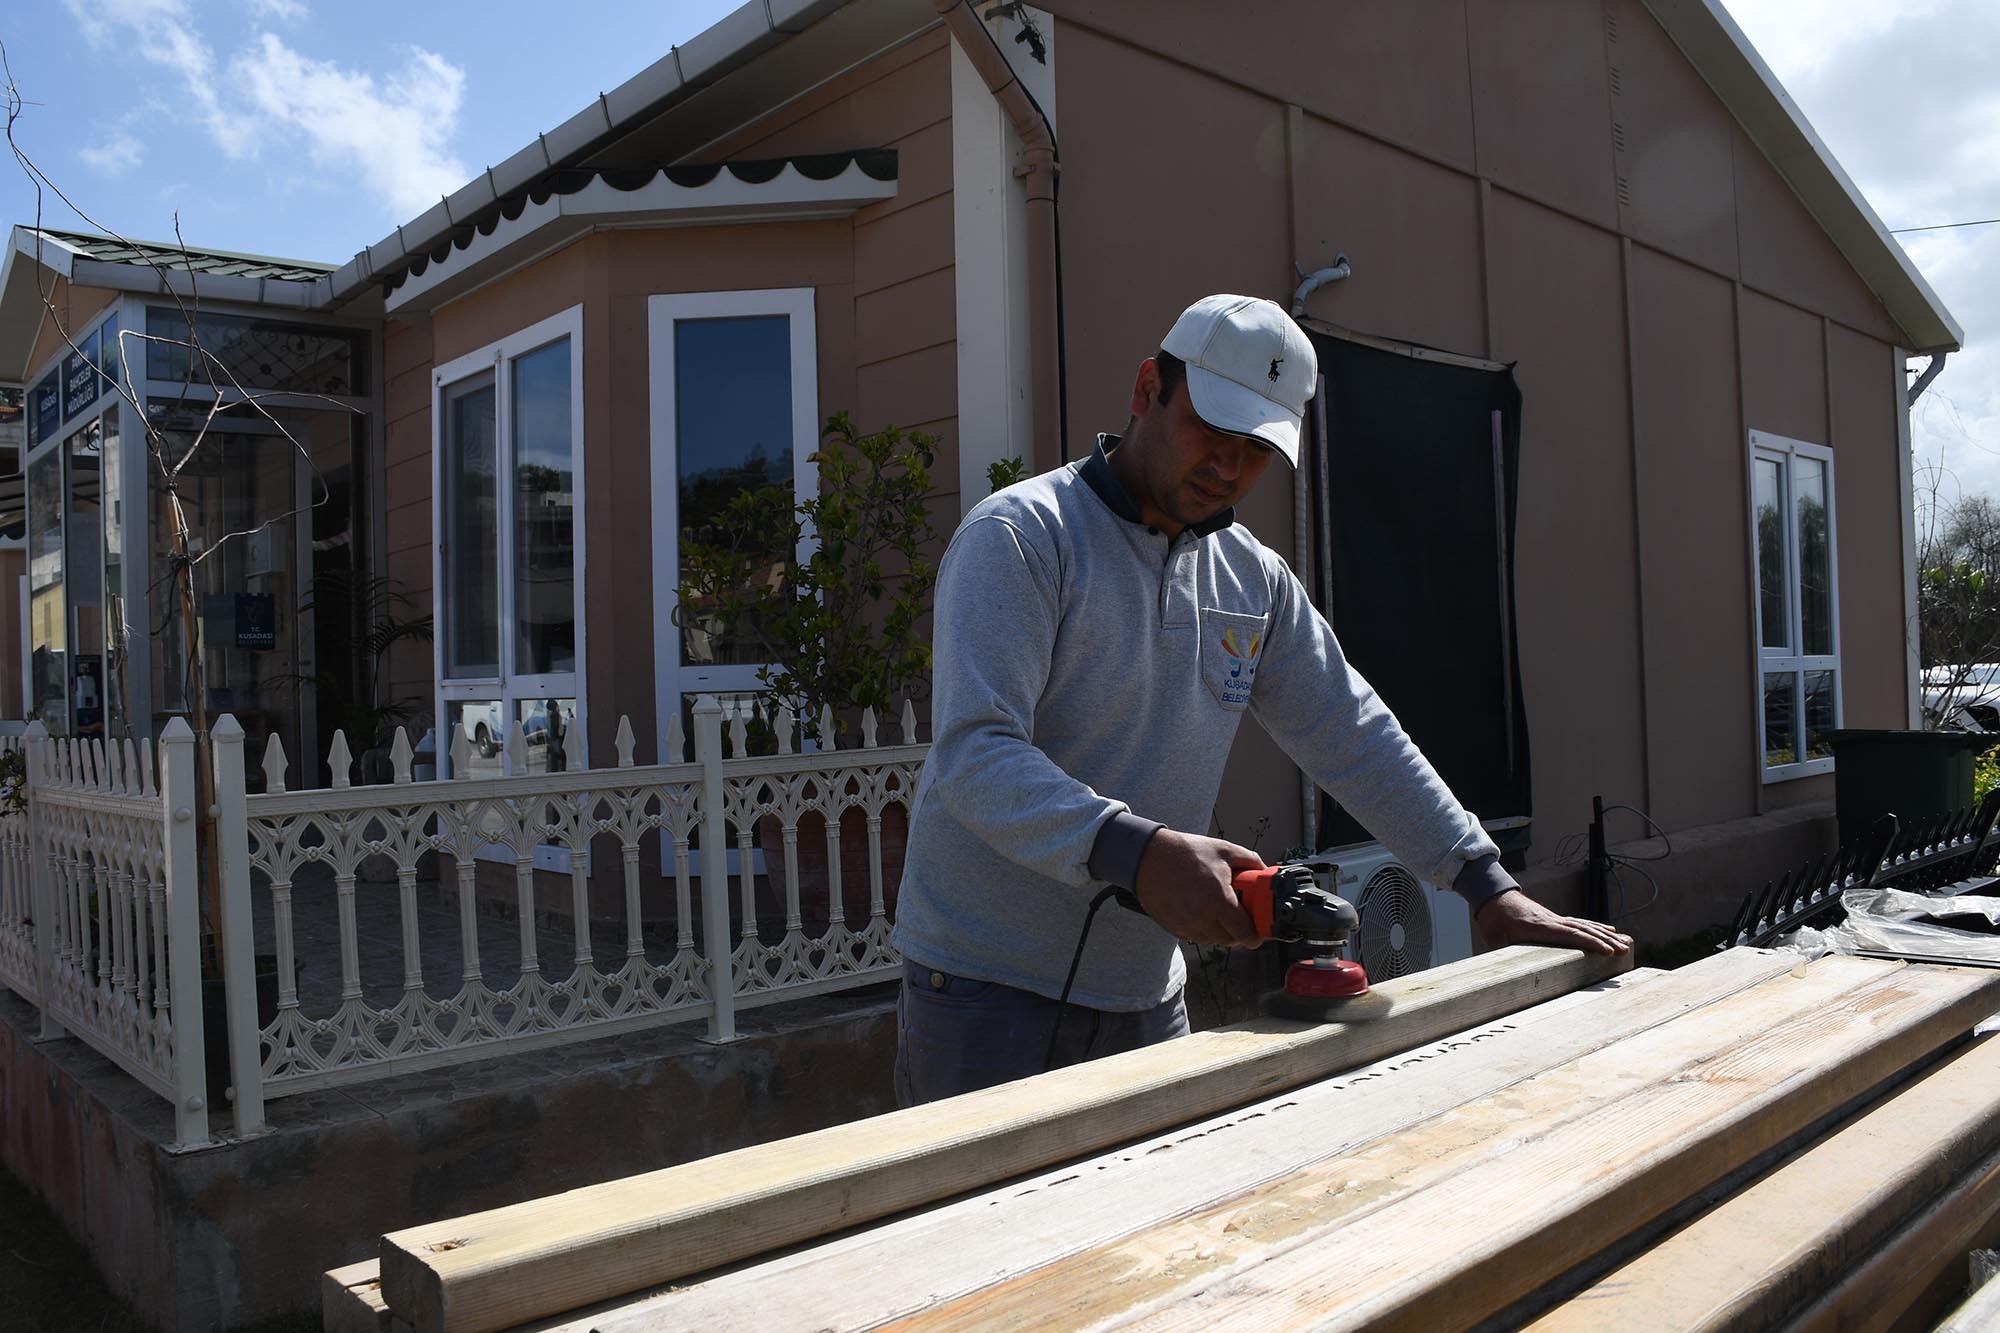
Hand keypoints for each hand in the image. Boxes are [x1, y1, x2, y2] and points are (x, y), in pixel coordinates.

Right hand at [1132, 829, 1264, 947]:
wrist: (1148, 857)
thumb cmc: (1184, 853)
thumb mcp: (1224, 850)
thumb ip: (1250, 861)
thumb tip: (1264, 872)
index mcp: (1218, 900)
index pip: (1243, 932)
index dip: (1254, 937)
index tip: (1257, 935)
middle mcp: (1202, 917)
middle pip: (1229, 940)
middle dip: (1238, 933)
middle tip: (1240, 920)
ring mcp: (1186, 925)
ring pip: (1212, 940)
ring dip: (1220, 932)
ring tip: (1218, 912)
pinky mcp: (1173, 927)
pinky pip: (1194, 936)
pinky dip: (1202, 929)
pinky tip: (1201, 912)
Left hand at [1474, 889, 1631, 955]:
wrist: (1494, 898)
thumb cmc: (1494, 922)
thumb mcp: (1495, 940)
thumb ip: (1502, 956)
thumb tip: (1502, 977)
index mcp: (1540, 927)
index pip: (1571, 935)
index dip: (1591, 943)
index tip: (1608, 952)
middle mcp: (1552, 921)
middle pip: (1584, 930)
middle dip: (1606, 941)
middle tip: (1625, 951)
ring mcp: (1555, 918)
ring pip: (1586, 925)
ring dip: (1606, 934)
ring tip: (1626, 944)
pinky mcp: (1555, 919)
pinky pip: (1580, 922)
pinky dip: (1596, 926)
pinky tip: (1609, 930)